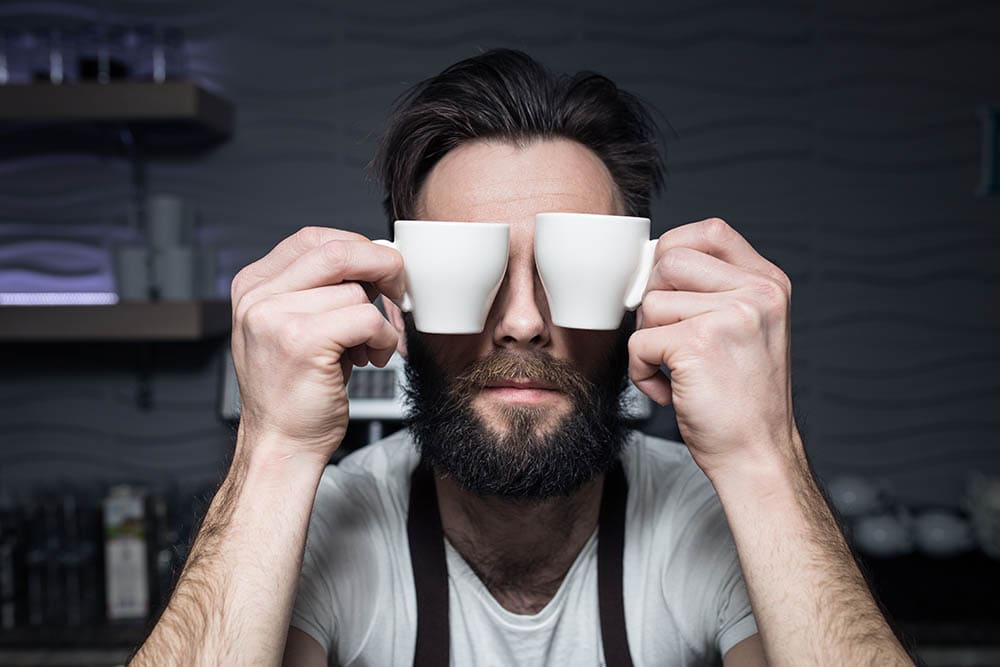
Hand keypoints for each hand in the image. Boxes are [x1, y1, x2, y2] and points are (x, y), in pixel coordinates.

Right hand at [230, 227, 403, 461]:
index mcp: (254, 286)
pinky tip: (370, 358)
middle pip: (337, 251)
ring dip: (378, 321)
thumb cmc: (296, 391)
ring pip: (356, 291)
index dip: (357, 249)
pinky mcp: (301, 341)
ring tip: (366, 348)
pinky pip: (366, 319)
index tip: (379, 271)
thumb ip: (320, 290)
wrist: (281, 445)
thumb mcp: (295, 327)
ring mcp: (275, 318)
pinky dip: (382, 338)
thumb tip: (375, 260)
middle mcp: (258, 297)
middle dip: (381, 267)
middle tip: (397, 292)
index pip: (313, 238)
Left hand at [627, 218, 798, 477]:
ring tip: (676, 372)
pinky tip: (669, 391)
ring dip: (648, 341)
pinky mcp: (699, 343)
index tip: (667, 287)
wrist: (756, 455)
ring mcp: (731, 315)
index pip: (709, 231)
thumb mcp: (746, 329)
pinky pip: (640, 340)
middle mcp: (757, 292)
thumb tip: (653, 262)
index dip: (673, 250)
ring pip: (650, 302)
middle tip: (669, 340)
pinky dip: (641, 370)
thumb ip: (715, 291)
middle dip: (653, 302)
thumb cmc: (741, 399)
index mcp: (769, 283)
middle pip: (668, 262)